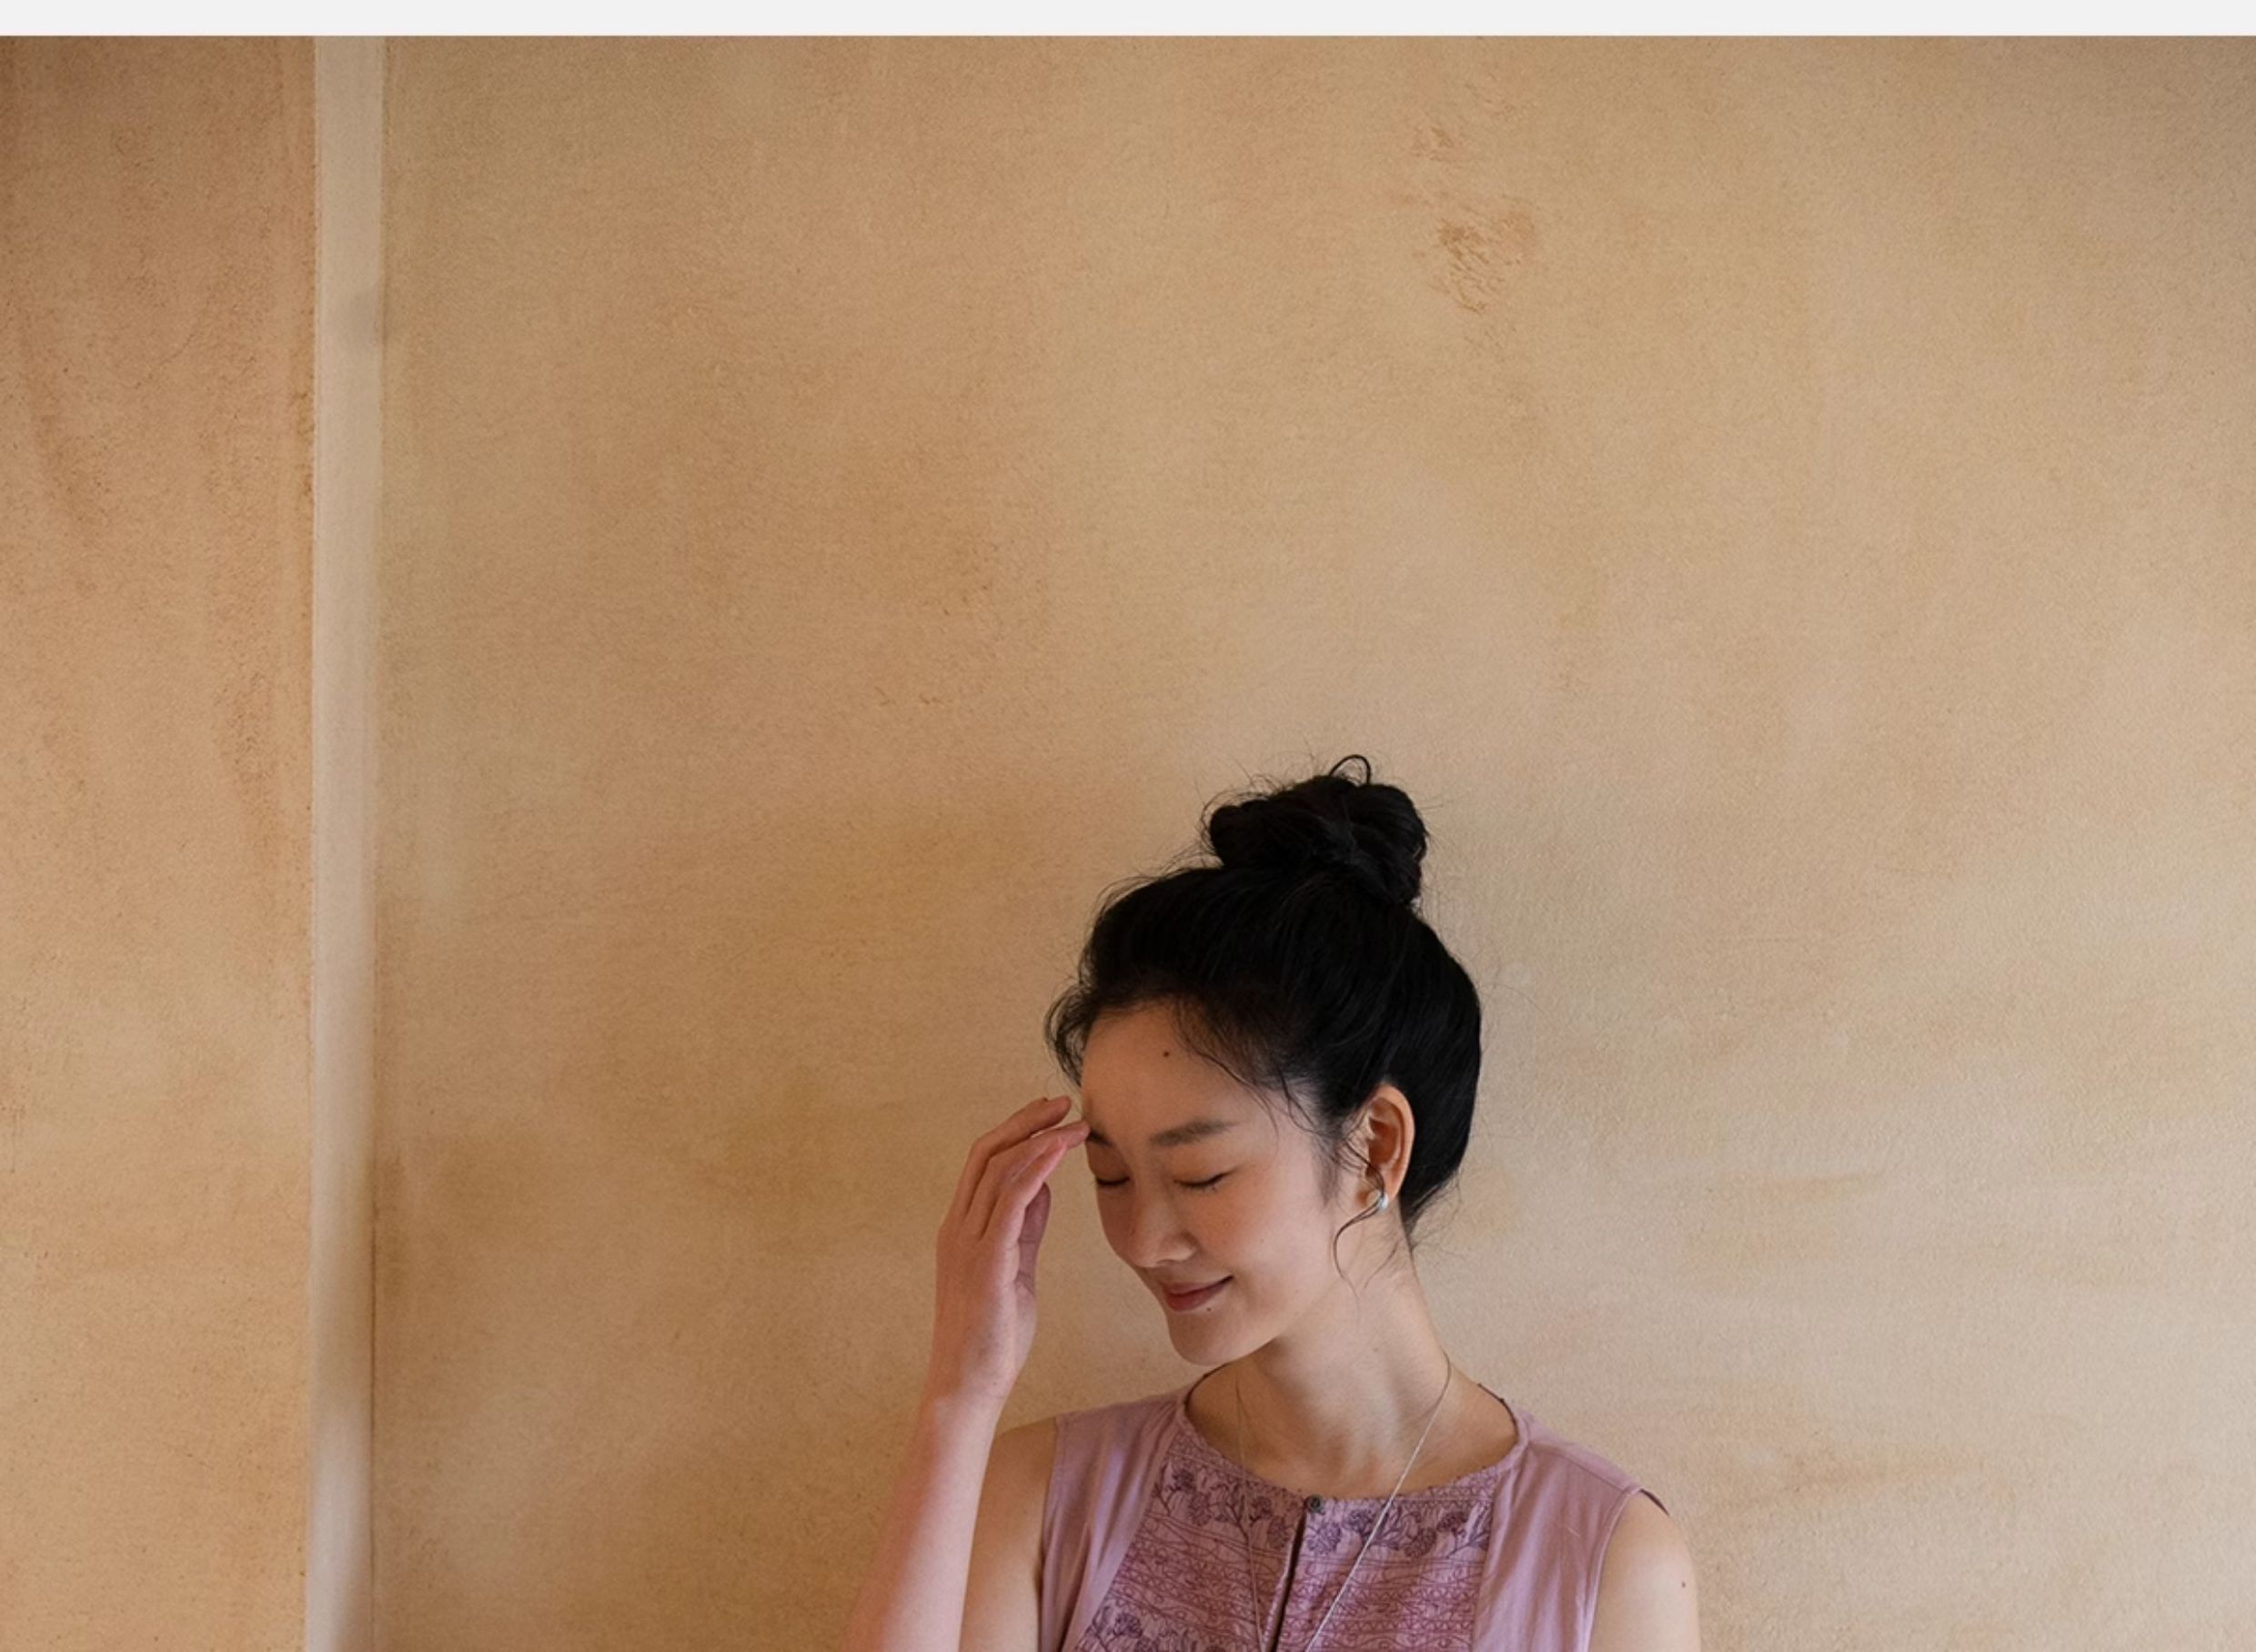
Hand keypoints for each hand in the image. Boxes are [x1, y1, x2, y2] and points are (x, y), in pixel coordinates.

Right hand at [923, 1092, 1088, 1418]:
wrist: (968, 1385)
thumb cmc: (993, 1335)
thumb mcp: (1015, 1269)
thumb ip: (1025, 1228)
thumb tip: (1044, 1187)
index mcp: (960, 1228)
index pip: (983, 1162)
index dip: (1015, 1130)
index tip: (1047, 1112)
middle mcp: (957, 1228)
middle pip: (986, 1153)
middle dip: (1025, 1122)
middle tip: (1062, 1102)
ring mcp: (968, 1244)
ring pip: (998, 1170)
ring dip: (1039, 1140)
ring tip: (1073, 1123)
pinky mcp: (987, 1262)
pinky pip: (1009, 1202)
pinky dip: (1035, 1169)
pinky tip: (1058, 1152)